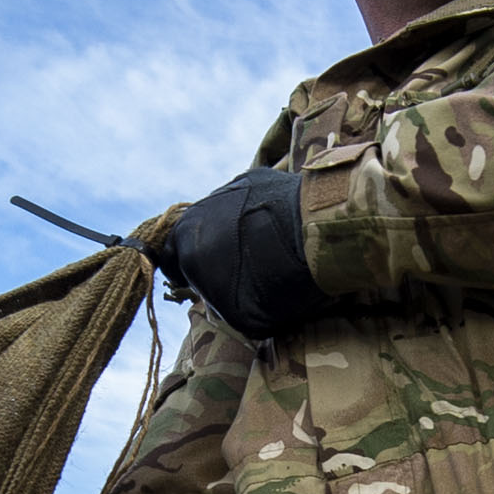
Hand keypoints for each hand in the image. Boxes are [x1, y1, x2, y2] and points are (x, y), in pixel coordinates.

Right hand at [170, 165, 334, 341]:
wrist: (322, 235)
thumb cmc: (282, 283)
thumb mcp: (242, 318)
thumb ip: (219, 304)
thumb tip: (220, 295)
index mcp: (186, 247)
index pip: (171, 264)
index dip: (188, 278)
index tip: (206, 287)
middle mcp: (200, 211)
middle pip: (194, 235)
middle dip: (209, 251)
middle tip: (237, 270)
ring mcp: (228, 189)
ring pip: (220, 213)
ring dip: (232, 229)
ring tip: (263, 248)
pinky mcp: (258, 175)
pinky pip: (248, 198)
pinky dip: (257, 212)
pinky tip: (279, 228)